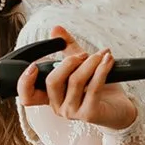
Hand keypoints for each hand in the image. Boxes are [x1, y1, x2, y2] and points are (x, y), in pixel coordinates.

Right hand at [16, 25, 138, 129]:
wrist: (120, 108)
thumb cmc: (99, 89)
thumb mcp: (81, 66)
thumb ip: (67, 49)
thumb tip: (56, 29)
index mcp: (51, 96)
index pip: (27, 96)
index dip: (25, 82)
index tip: (33, 65)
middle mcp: (58, 106)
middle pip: (52, 82)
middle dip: (68, 62)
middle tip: (84, 54)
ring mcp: (72, 112)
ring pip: (75, 82)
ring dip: (90, 63)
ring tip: (101, 55)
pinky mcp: (89, 114)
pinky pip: (93, 88)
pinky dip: (101, 70)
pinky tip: (107, 60)